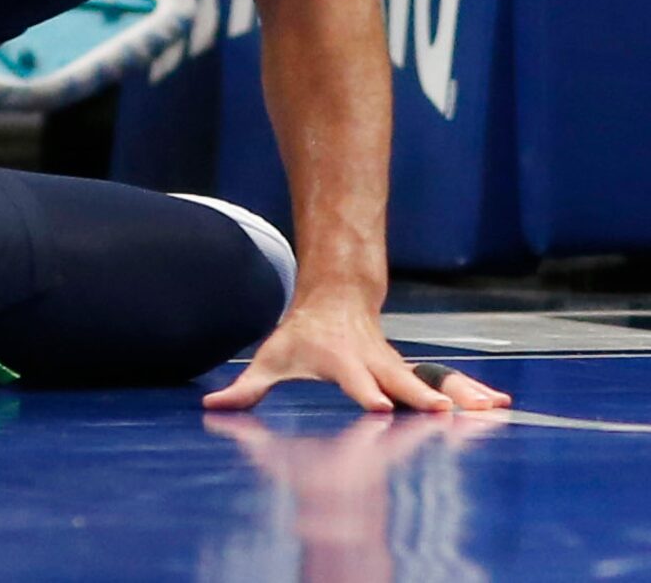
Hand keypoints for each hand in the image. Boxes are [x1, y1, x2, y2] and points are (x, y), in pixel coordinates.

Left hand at [203, 290, 513, 414]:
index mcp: (342, 361)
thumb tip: (211, 407)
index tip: (379, 407)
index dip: (365, 393)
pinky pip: (446, 380)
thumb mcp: (269, 358)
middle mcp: (375, 363)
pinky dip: (473, 390)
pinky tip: (500, 403)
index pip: (354, 380)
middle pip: (401, 381)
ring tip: (493, 408)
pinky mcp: (413, 370)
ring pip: (432, 378)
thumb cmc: (300, 336)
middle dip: (420, 397)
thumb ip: (246, 388)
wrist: (334, 298)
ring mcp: (398, 365)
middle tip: (442, 414)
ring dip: (461, 393)